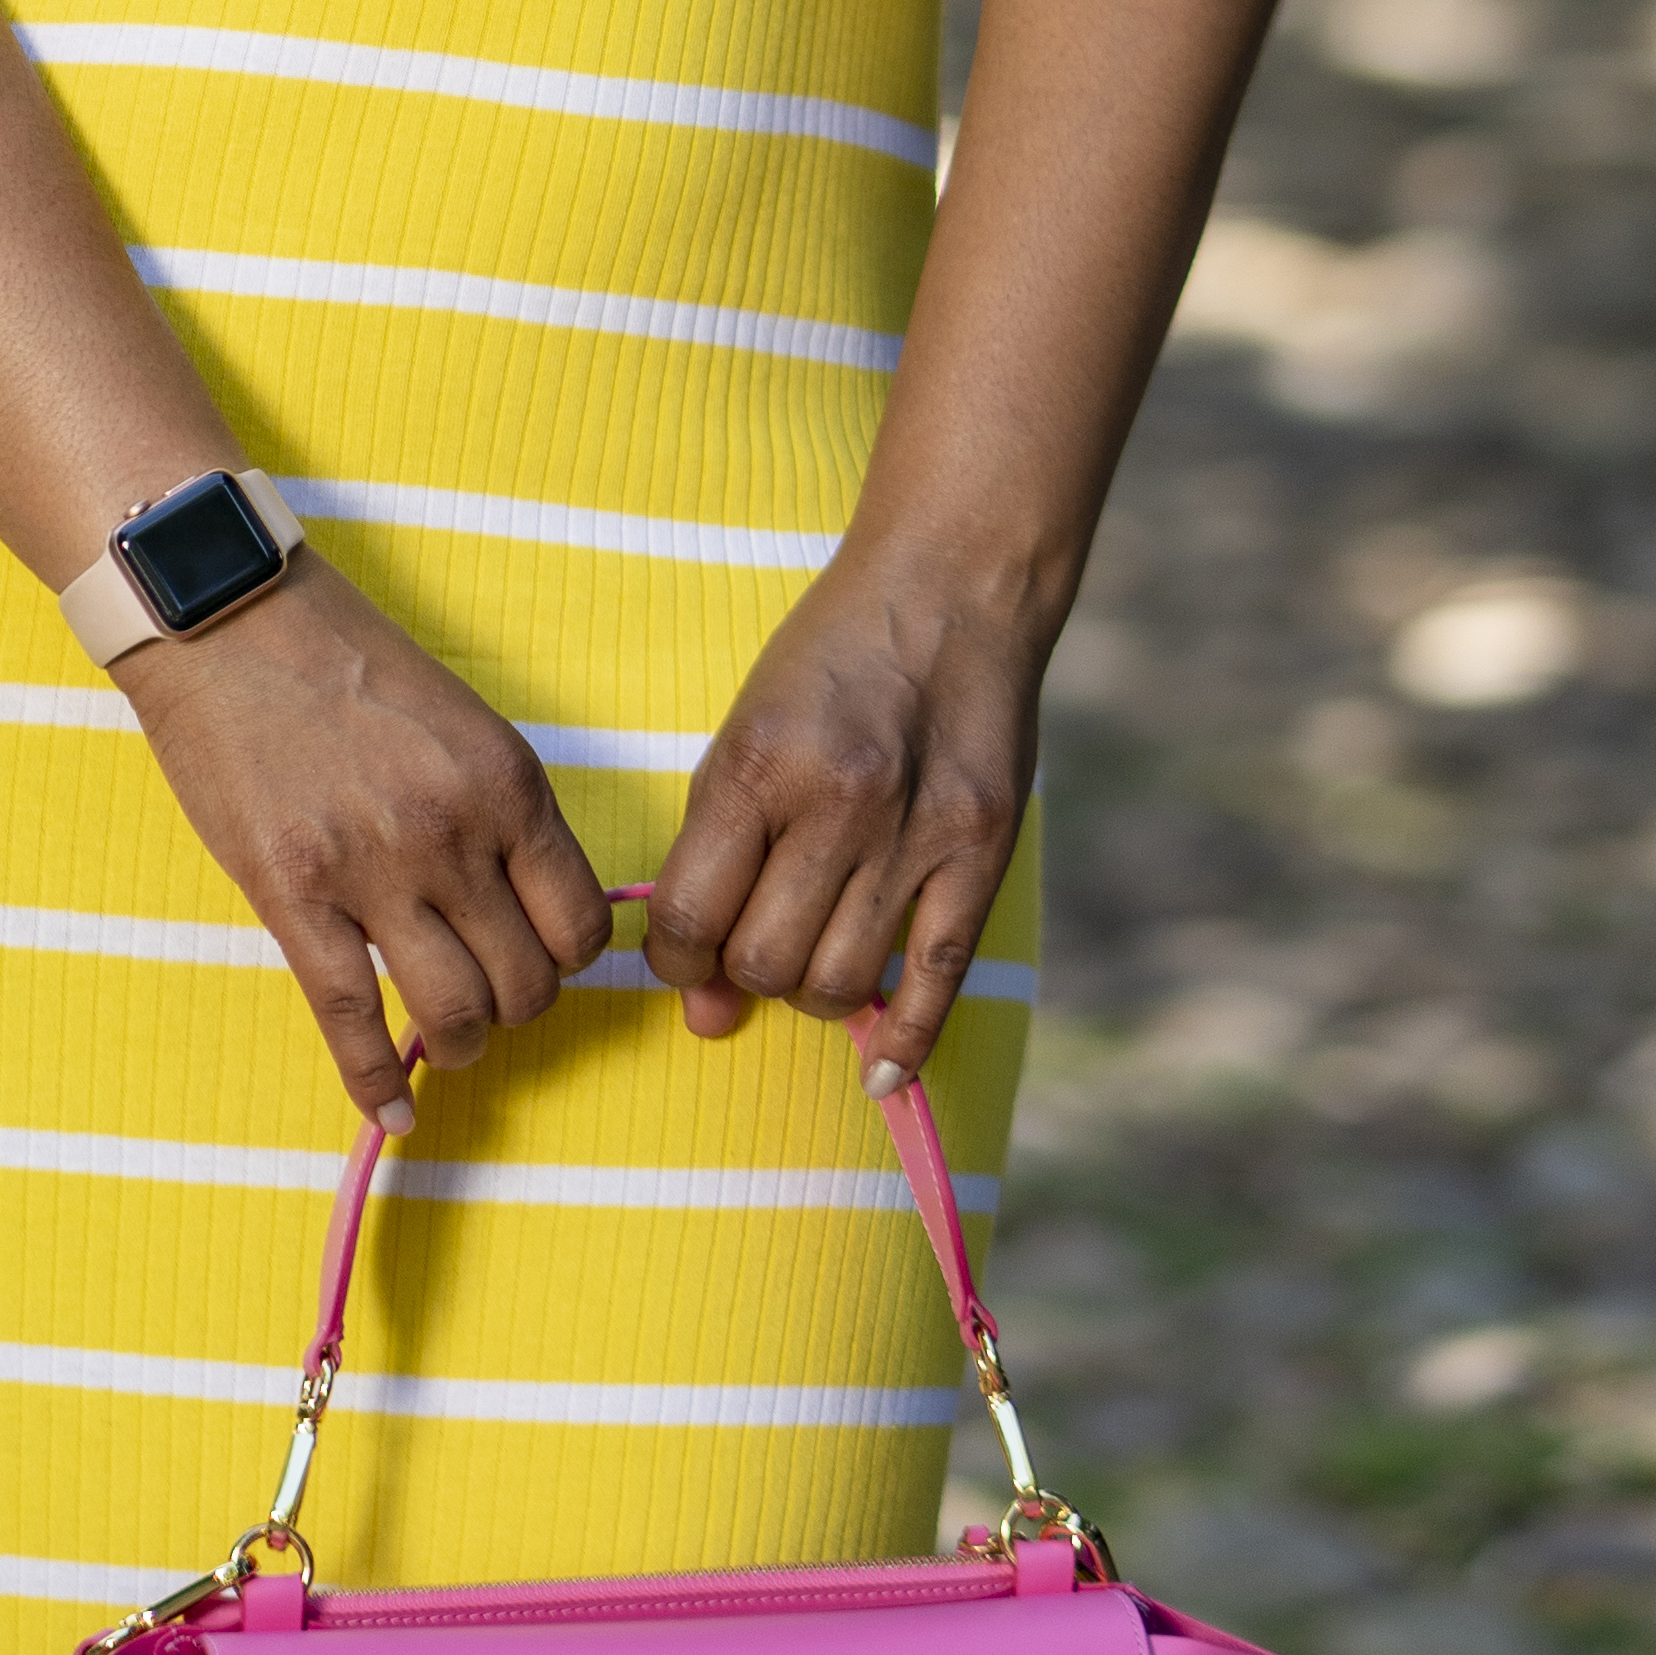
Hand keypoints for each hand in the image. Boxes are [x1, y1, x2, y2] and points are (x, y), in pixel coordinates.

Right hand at [123, 556, 615, 1128]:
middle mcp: (453, 832)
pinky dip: (375, 1083)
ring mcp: (373, 870)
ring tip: (446, 1041)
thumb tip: (528, 905)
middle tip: (488, 1001)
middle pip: (525, 983)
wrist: (229, 619)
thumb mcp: (459, 722)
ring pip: (455, 1013)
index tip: (539, 962)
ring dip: (460, 1046)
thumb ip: (498, 811)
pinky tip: (390, 1113)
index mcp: (507, 784)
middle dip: (515, 1010)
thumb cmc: (343, 661)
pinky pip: (350, 1018)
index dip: (565, 962)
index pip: (578, 923)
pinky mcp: (294, 896)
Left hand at [643, 547, 1042, 1091]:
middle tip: (753, 941)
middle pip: (761, 962)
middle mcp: (836, 802)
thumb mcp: (746, 729)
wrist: (951, 587)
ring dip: (812, 991)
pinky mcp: (982, 852)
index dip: (673, 956)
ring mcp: (916, 832)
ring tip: (814, 951)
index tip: (684, 949)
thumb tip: (698, 1005)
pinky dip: (905, 1038)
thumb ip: (713, 858)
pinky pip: (938, 977)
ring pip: (838, 983)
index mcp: (758, 763)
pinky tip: (880, 1067)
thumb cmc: (829, 658)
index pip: (686, 915)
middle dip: (742, 973)